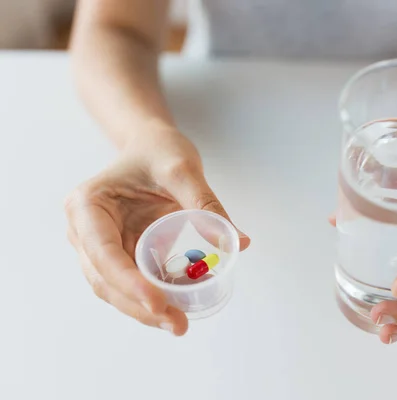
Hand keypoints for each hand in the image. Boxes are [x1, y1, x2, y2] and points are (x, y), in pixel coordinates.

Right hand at [64, 131, 249, 335]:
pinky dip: (150, 299)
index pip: (103, 253)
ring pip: (114, 289)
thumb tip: (239, 243)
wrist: (150, 146)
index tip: (158, 303)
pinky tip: (176, 310)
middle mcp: (83, 230)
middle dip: (140, 306)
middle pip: (105, 280)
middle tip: (178, 324)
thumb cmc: (158, 150)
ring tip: (179, 324)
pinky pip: (130, 283)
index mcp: (87, 205)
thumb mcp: (182, 169)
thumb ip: (206, 204)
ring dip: (144, 311)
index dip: (128, 283)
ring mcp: (97, 246)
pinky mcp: (117, 255)